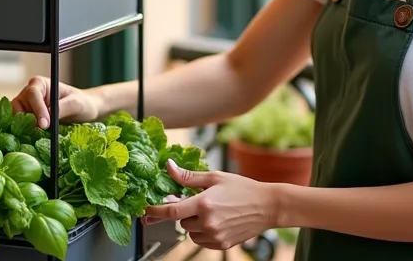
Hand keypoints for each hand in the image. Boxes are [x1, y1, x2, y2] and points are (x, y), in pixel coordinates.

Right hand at [11, 76, 100, 128]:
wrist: (85, 111)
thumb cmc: (82, 103)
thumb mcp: (76, 104)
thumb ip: (61, 108)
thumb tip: (48, 117)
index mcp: (40, 84)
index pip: (32, 94)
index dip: (37, 109)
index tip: (45, 124)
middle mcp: (29, 94)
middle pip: (18, 106)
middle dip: (26, 120)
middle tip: (38, 132)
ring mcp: (26, 107)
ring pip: (15, 117)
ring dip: (23, 127)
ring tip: (35, 136)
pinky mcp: (27, 119)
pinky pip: (19, 126)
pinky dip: (24, 132)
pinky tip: (32, 139)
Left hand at [142, 160, 280, 250]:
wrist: (267, 206)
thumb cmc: (243, 189)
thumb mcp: (215, 177)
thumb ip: (189, 177)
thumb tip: (169, 167)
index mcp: (204, 203)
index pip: (171, 211)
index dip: (155, 211)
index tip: (145, 211)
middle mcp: (208, 222)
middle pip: (181, 221)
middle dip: (185, 212)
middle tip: (199, 201)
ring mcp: (215, 236)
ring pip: (190, 232)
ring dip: (194, 223)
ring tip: (212, 211)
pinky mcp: (221, 245)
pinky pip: (201, 241)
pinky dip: (203, 232)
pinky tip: (217, 221)